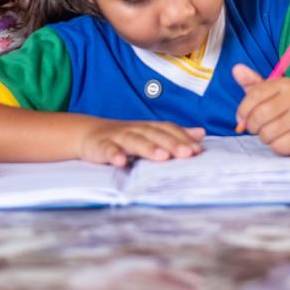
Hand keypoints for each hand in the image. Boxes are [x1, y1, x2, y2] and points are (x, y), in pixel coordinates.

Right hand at [80, 120, 204, 166]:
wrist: (88, 134)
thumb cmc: (125, 137)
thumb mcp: (150, 135)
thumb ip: (174, 135)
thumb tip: (201, 133)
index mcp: (149, 128)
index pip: (168, 130)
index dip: (183, 138)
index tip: (197, 150)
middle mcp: (136, 129)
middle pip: (155, 134)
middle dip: (172, 143)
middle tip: (187, 153)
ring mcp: (118, 136)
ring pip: (135, 140)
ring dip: (148, 148)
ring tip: (162, 157)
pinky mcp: (100, 145)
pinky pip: (108, 149)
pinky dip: (114, 154)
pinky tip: (121, 162)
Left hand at [233, 64, 289, 154]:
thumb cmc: (284, 111)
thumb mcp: (269, 94)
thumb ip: (252, 83)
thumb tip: (236, 69)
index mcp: (286, 84)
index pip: (255, 94)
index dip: (243, 109)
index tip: (241, 118)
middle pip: (260, 114)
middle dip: (252, 125)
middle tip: (255, 128)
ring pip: (267, 132)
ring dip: (264, 137)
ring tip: (271, 133)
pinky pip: (278, 145)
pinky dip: (275, 146)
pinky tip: (282, 140)